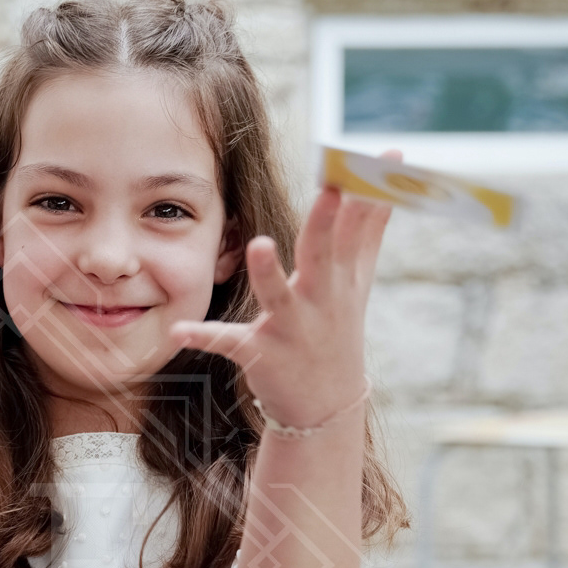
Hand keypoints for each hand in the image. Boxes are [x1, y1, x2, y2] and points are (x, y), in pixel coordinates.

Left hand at [169, 153, 398, 427]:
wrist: (326, 408)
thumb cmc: (338, 331)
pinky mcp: (260, 353)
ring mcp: (290, 328)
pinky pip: (230, 343)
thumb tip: (389, 188)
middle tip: (330, 190)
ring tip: (260, 244)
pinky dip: (204, 337)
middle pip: (323, 255)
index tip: (376, 160)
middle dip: (325, 223)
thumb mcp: (357, 284)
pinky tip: (178, 330)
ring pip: (279, 297)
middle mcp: (319, 300)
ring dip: (269, 273)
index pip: (355, 229)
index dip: (365, 195)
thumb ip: (368, 233)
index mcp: (339, 278)